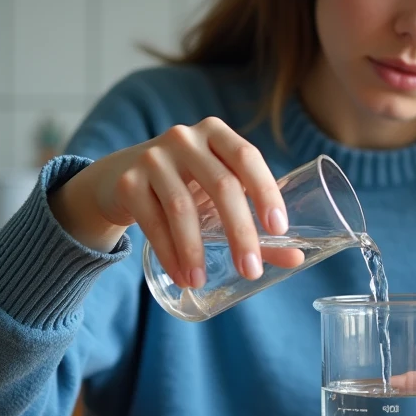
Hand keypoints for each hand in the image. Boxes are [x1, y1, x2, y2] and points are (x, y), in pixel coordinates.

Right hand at [49, 117, 300, 287]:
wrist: (119, 180)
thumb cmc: (186, 186)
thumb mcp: (218, 196)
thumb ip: (256, 223)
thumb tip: (296, 258)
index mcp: (216, 133)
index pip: (248, 157)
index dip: (266, 191)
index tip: (279, 230)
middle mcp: (185, 138)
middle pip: (222, 186)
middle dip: (240, 232)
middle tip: (250, 270)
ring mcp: (153, 157)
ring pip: (182, 208)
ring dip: (196, 251)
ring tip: (204, 282)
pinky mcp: (128, 182)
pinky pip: (152, 222)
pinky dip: (170, 254)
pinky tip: (182, 277)